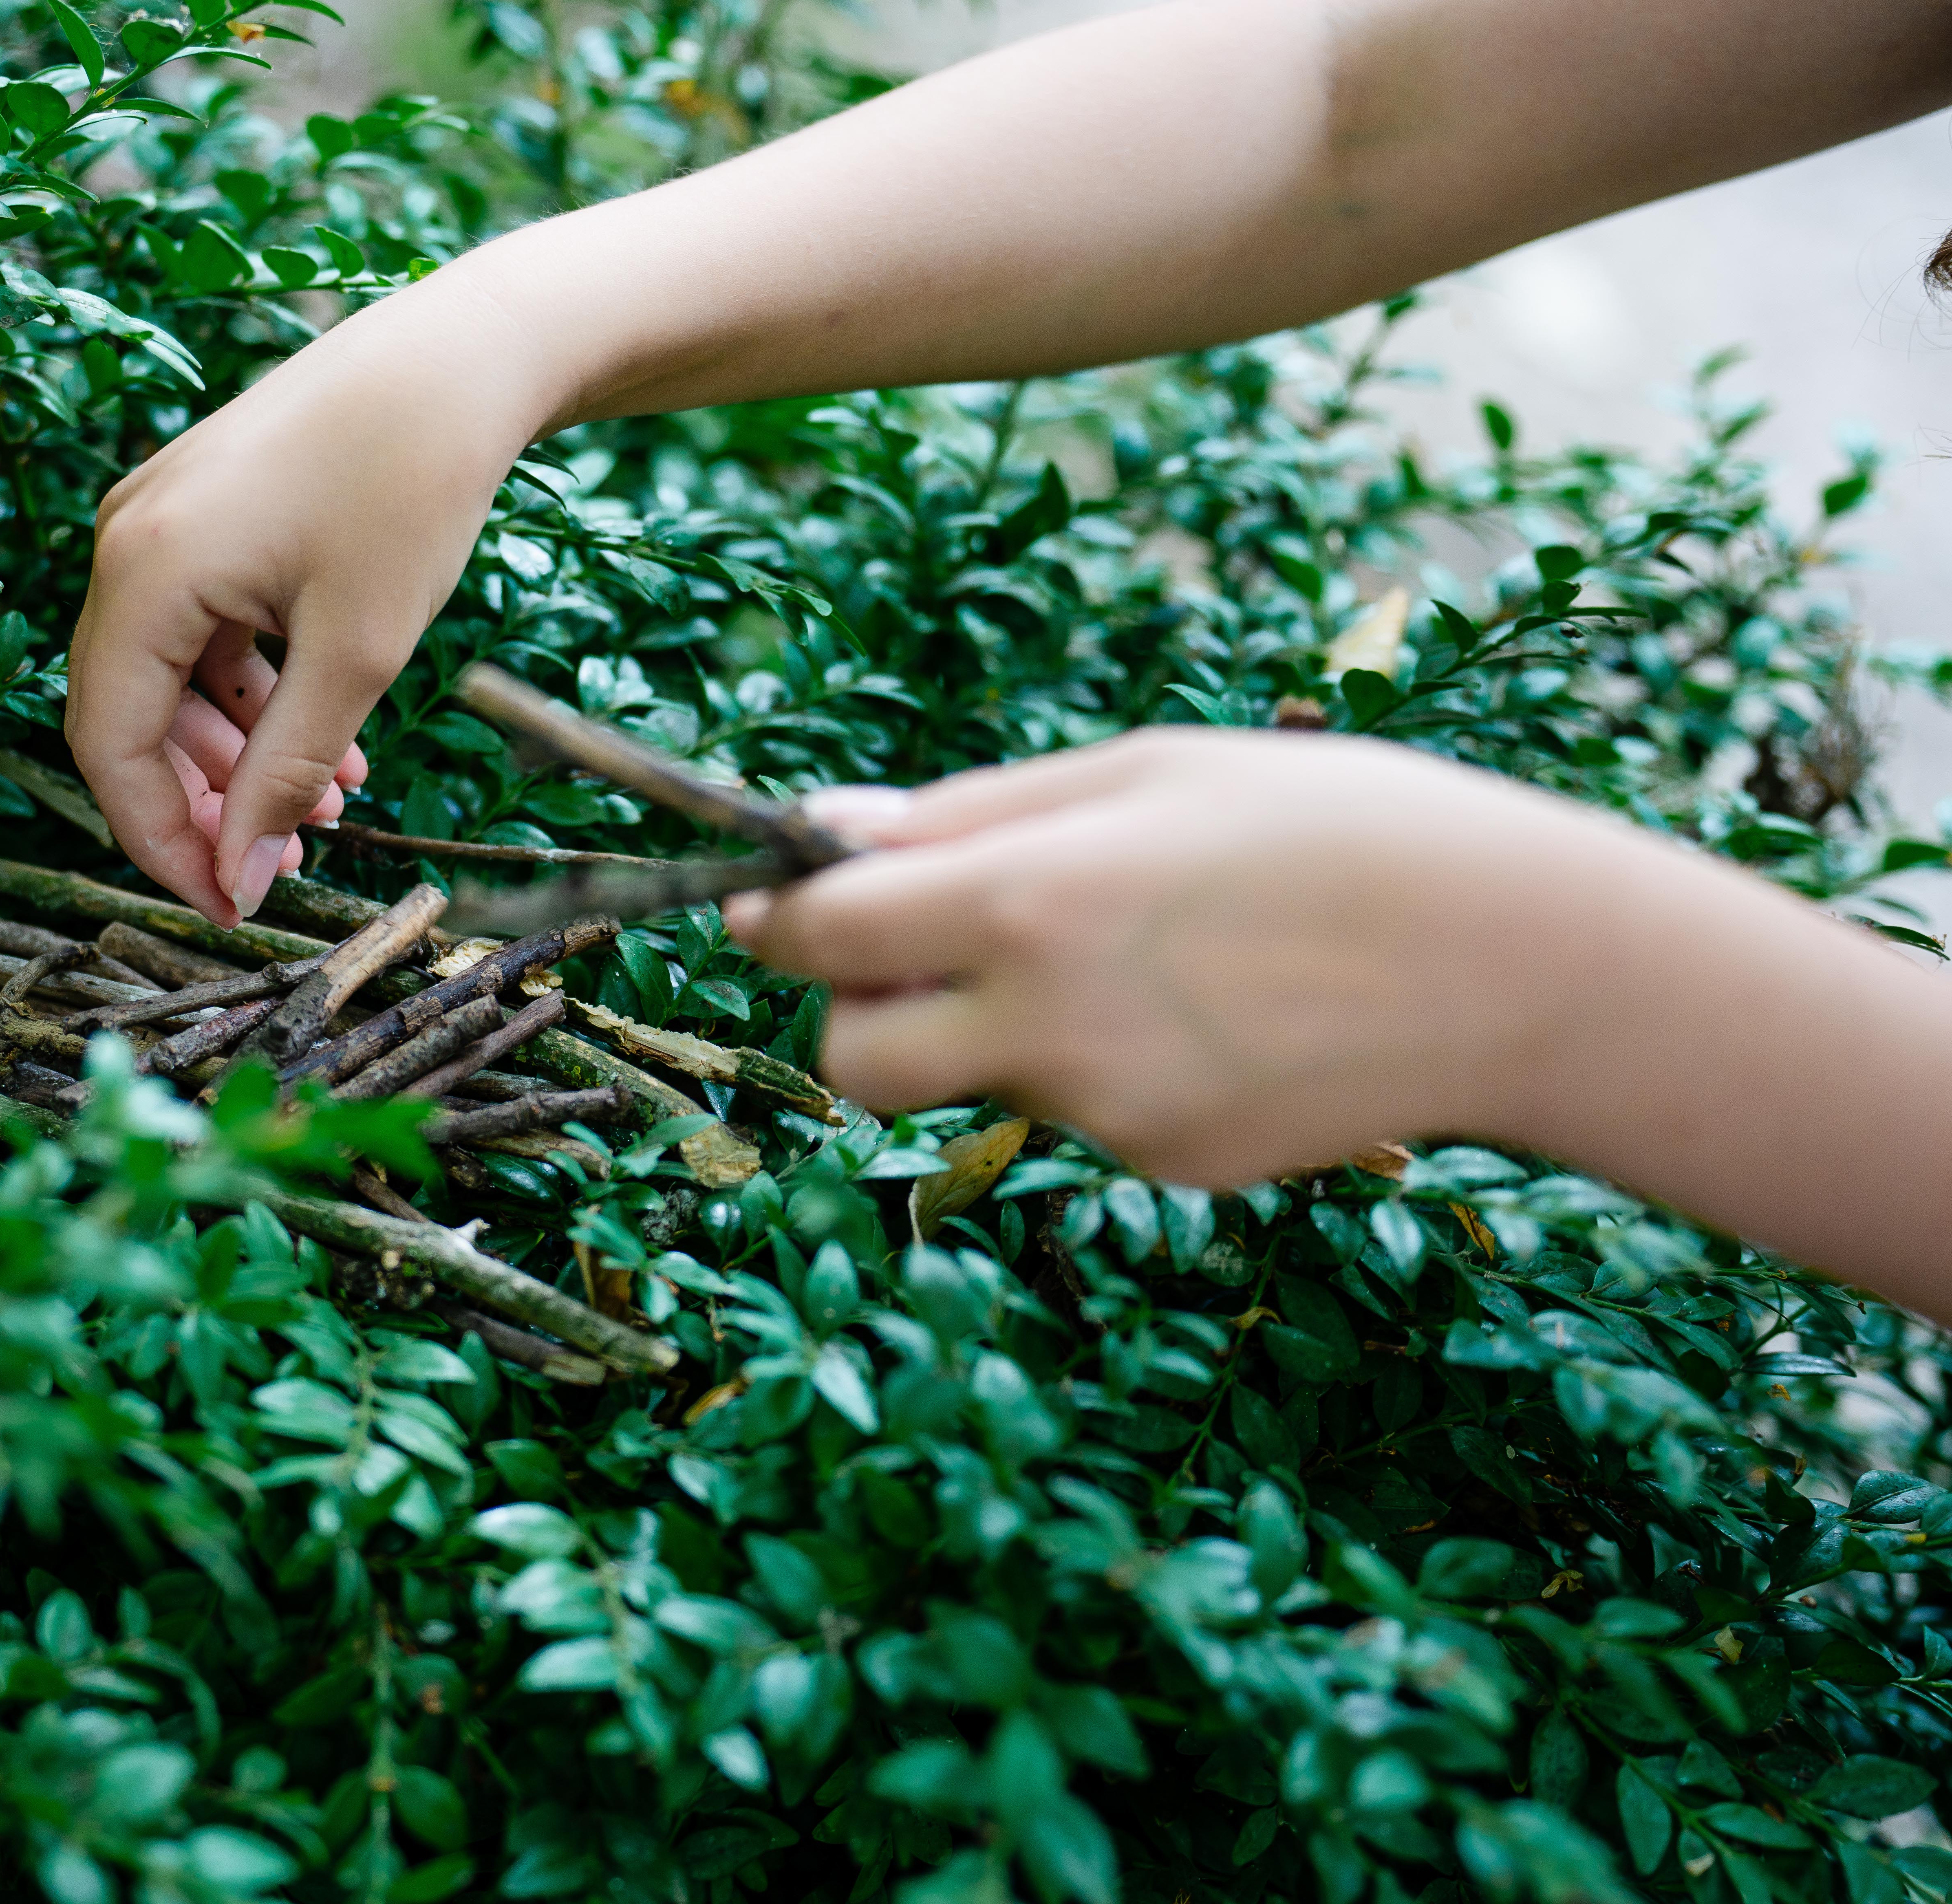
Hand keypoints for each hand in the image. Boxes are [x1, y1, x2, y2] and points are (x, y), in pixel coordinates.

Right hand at [67, 278, 558, 925]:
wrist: (458, 356)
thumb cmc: (412, 488)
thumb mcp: (356, 654)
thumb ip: (285, 773)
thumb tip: (236, 882)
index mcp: (143, 573)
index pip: (110, 748)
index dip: (161, 842)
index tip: (228, 907)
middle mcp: (128, 542)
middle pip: (127, 718)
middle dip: (203, 805)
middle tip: (285, 867)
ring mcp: (160, 523)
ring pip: (168, 681)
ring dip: (238, 757)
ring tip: (329, 808)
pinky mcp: (203, 516)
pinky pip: (200, 633)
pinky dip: (253, 697)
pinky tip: (331, 743)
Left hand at [727, 730, 1745, 1184]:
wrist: (1521, 964)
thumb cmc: (1342, 826)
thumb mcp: (1150, 771)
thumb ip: (971, 813)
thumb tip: (830, 831)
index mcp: (1030, 901)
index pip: (825, 935)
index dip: (776, 915)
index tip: (767, 899)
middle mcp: (1049, 1024)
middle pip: (855, 1056)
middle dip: (861, 1006)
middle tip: (925, 947)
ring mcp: (1108, 1112)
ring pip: (977, 1081)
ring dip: (995, 1027)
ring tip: (1129, 957)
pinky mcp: (1168, 1162)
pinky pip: (1081, 1115)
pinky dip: (1102, 1066)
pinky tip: (1208, 1012)